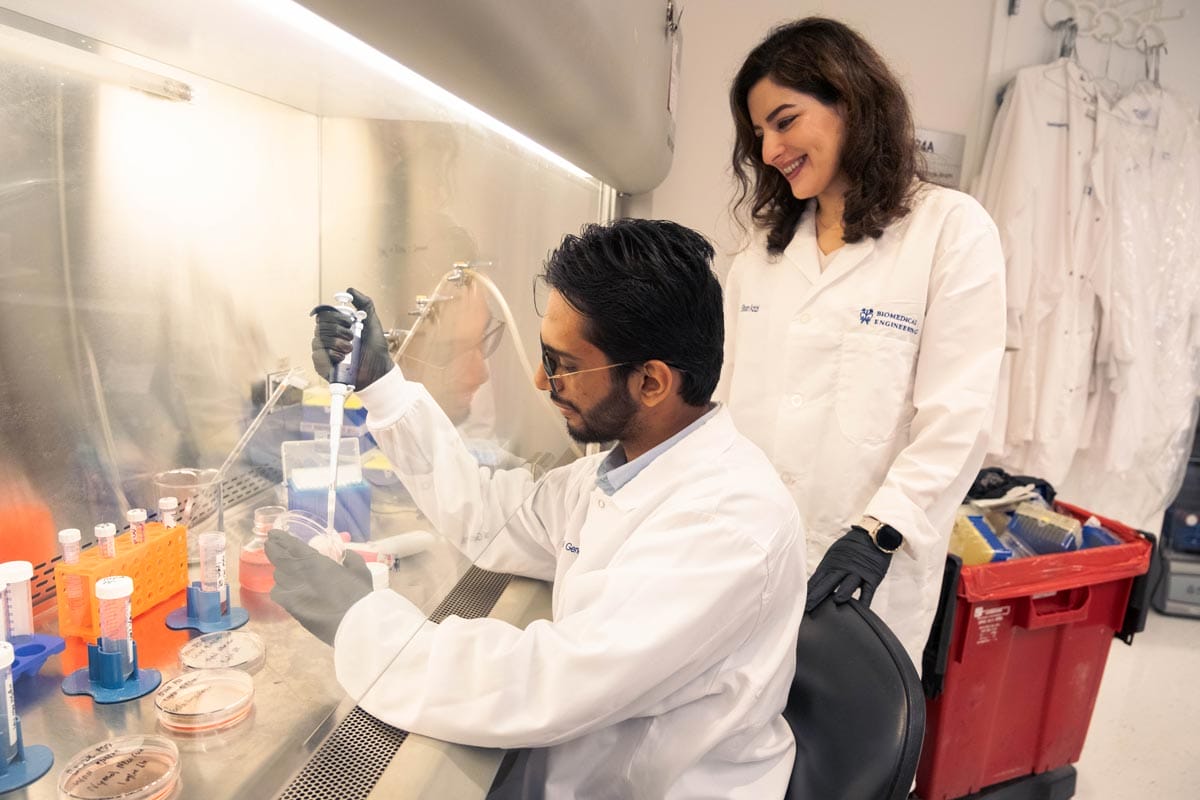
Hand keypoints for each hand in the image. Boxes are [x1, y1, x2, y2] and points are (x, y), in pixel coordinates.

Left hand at [266, 530, 372, 644]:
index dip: (280, 538)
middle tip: (270, 544)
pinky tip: (285, 589)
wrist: (351, 623)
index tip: (273, 533)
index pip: (291, 545)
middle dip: (273, 549)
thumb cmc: (358, 596)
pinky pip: (277, 593)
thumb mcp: (360, 571)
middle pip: (278, 557)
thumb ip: (351, 559)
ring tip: (283, 568)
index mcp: (315, 561)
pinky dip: (280, 589)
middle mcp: (298, 572)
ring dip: (280, 570)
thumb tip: (345, 554)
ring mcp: (292, 589)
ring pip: (278, 575)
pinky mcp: (290, 606)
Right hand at [310, 287, 393, 388]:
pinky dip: (331, 356)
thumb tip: (350, 290)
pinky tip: (341, 359)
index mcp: (337, 327)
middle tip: (352, 337)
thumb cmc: (375, 349)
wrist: (378, 371)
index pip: (323, 315)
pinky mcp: (323, 366)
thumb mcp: (372, 323)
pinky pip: (317, 357)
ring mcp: (324, 352)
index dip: (334, 317)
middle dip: (338, 331)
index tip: (349, 322)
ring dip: (337, 344)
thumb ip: (364, 304)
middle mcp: (328, 338)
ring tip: (350, 350)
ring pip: (318, 341)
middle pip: (320, 327)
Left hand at [805, 527, 892, 611]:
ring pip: (849, 585)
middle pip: (828, 583)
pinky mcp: (872, 578)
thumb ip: (826, 569)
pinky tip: (860, 610)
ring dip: (842, 593)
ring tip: (836, 602)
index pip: (817, 579)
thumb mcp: (835, 553)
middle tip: (809, 607)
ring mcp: (858, 573)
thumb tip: (813, 584)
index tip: (801, 602)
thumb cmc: (853, 546)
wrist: (874, 535)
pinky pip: (868, 592)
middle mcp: (843, 568)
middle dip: (818, 595)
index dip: (808, 591)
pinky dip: (865, 602)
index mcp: (831, 563)